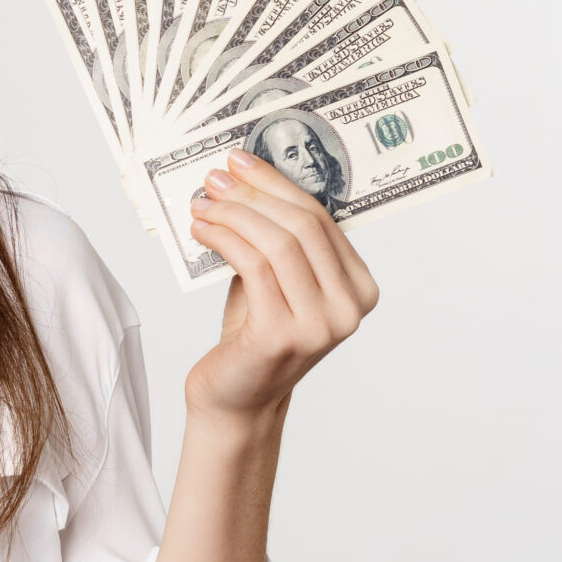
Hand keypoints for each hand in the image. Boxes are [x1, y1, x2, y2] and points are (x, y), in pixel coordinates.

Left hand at [182, 148, 379, 422]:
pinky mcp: (282, 336)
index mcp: (359, 289)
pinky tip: (202, 232)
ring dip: (234, 216)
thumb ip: (277, 238)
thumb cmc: (253, 334)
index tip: (242, 162)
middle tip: (217, 178)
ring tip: (203, 205)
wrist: (236, 398)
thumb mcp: (275, 279)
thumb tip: (246, 177)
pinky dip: (224, 240)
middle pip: (302, 228)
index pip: (322, 220)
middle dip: (254, 194)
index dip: (279, 184)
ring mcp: (320, 325)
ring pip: (278, 244)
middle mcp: (349, 309)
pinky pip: (253, 268)